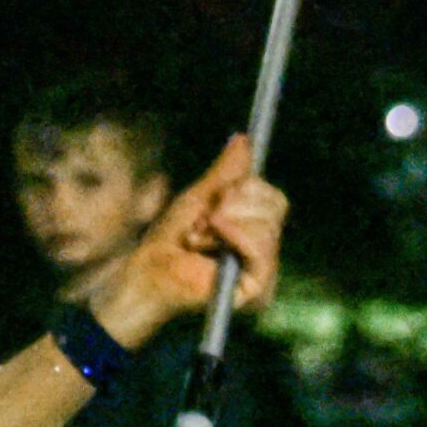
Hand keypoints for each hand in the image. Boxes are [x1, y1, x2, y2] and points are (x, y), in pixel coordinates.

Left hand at [98, 135, 288, 344]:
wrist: (150, 270)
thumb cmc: (170, 239)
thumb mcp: (200, 196)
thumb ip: (226, 172)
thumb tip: (243, 139)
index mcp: (256, 230)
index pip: (275, 198)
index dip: (247, 188)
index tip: (217, 197)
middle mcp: (266, 251)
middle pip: (276, 205)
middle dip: (234, 202)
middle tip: (205, 218)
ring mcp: (264, 271)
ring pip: (267, 225)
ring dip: (225, 223)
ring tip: (200, 237)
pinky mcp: (258, 287)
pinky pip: (261, 248)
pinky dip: (234, 235)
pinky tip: (210, 240)